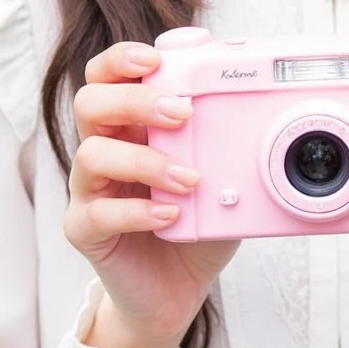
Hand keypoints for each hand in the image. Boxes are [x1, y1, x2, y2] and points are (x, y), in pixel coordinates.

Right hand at [63, 41, 239, 341]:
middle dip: (136, 99)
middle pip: (91, 102)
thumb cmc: (197, 220)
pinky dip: (138, 211)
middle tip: (181, 112)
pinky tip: (170, 214)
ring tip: (188, 177)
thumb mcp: (221, 174)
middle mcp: (104, 148)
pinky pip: (97, 213)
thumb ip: (229, 144)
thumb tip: (263, 116)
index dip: (121, 59)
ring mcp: (90, 189)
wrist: (176, 288)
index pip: (107, 75)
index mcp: (129, 123)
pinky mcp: (85, 230)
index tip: (155, 59)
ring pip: (91, 153)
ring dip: (145, 159)